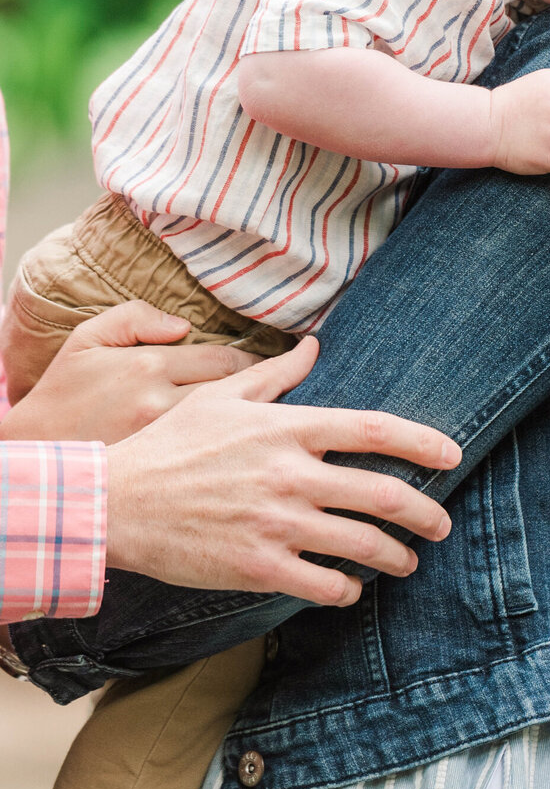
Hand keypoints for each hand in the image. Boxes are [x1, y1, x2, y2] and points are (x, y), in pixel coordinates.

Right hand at [0, 301, 254, 444]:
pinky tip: (239, 448)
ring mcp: (164, 442)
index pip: (225, 359)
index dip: (254, 361)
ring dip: (253, 423)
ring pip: (231, 429)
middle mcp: (161, 403)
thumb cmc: (63, 393)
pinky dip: (232, 450)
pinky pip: (213, 456)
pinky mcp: (160, 471)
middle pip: (237, 394)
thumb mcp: (87, 339)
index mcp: (148, 365)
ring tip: (265, 421)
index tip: (268, 363)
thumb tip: (184, 325)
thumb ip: (134, 317)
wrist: (35, 451)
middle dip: (262, 393)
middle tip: (276, 392)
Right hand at [104, 336, 459, 606]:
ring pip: (363, 545)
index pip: (374, 430)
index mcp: (287, 428)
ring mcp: (277, 522)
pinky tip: (349, 589)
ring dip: (395, 558)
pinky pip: (324, 585)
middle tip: (441, 525)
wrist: (116, 501)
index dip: (422, 442)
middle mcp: (291, 474)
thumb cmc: (169, 446)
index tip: (453, 456)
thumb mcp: (219, 397)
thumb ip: (275, 375)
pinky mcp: (258, 565)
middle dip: (425, 515)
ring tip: (406, 563)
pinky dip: (346, 590)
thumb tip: (313, 346)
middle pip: (384, 495)